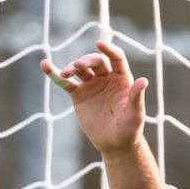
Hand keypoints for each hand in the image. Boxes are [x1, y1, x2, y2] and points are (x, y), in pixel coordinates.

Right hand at [40, 40, 147, 154]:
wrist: (114, 144)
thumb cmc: (129, 130)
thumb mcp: (135, 115)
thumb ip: (136, 98)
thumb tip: (143, 80)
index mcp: (122, 79)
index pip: (116, 58)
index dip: (109, 50)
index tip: (100, 44)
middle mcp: (106, 78)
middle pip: (95, 62)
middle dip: (86, 61)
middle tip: (78, 67)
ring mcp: (91, 85)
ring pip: (80, 70)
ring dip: (72, 68)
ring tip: (65, 74)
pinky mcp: (79, 95)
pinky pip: (66, 83)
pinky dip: (55, 75)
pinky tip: (45, 65)